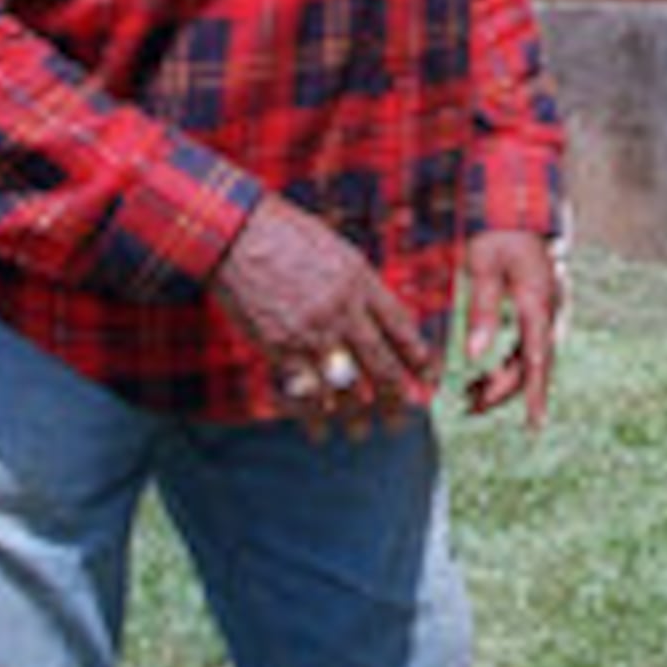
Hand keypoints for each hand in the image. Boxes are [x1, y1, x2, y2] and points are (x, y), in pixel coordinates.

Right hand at [214, 197, 432, 438]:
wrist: (237, 234)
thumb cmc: (285, 235)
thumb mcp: (337, 251)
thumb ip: (360, 286)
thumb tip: (380, 318)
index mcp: (361, 282)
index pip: (402, 329)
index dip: (420, 359)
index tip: (429, 380)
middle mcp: (344, 311)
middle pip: (382, 365)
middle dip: (395, 399)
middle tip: (400, 420)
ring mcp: (313, 331)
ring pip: (347, 386)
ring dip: (356, 415)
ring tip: (360, 433)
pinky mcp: (280, 346)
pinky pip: (306, 390)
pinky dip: (314, 413)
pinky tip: (319, 427)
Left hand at [460, 229, 563, 429]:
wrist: (514, 207)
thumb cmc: (495, 232)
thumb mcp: (482, 266)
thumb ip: (482, 310)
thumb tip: (475, 355)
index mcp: (537, 303)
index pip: (537, 360)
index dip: (534, 395)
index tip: (534, 425)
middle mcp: (546, 311)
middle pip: (532, 366)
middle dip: (504, 392)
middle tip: (470, 408)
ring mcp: (543, 311)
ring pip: (528, 359)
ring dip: (502, 380)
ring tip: (470, 396)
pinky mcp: (535, 309)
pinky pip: (524, 347)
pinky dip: (504, 365)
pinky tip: (482, 374)